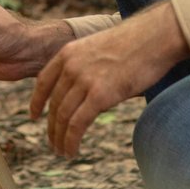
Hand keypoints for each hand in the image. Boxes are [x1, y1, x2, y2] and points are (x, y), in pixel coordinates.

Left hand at [29, 2, 187, 156]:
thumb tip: (89, 88)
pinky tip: (72, 151)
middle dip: (51, 126)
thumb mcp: (99, 48)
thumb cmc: (136, 42)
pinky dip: (71, 141)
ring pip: (62, 117)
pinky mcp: (100, 95)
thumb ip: (87, 65)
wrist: (155, 36)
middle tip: (52, 142)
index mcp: (69, 52)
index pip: (44, 81)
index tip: (34, 116)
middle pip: (54, 103)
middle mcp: (71, 66)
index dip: (37, 101)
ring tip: (61, 151)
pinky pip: (77, 124)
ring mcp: (84, 80)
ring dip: (60, 138)